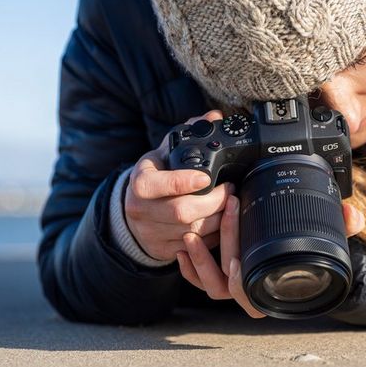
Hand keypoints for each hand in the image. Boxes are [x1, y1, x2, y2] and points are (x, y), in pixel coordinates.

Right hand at [124, 109, 233, 263]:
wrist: (134, 208)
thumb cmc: (156, 175)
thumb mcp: (166, 151)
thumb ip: (190, 132)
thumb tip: (214, 116)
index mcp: (140, 182)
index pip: (158, 186)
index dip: (183, 182)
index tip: (206, 177)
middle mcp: (141, 210)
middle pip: (182, 213)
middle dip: (213, 202)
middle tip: (230, 190)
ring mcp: (151, 233)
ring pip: (192, 232)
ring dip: (218, 219)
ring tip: (231, 204)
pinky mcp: (163, 250)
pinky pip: (195, 247)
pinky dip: (214, 236)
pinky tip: (224, 222)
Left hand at [176, 195, 365, 318]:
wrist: (293, 245)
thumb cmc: (308, 244)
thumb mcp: (325, 233)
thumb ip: (341, 224)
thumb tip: (354, 216)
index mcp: (274, 288)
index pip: (252, 297)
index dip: (240, 284)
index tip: (236, 260)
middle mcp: (251, 292)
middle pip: (227, 284)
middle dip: (226, 244)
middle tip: (230, 208)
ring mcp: (232, 285)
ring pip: (210, 284)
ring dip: (200, 260)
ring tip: (194, 233)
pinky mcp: (217, 274)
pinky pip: (198, 280)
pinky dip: (189, 267)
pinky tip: (184, 245)